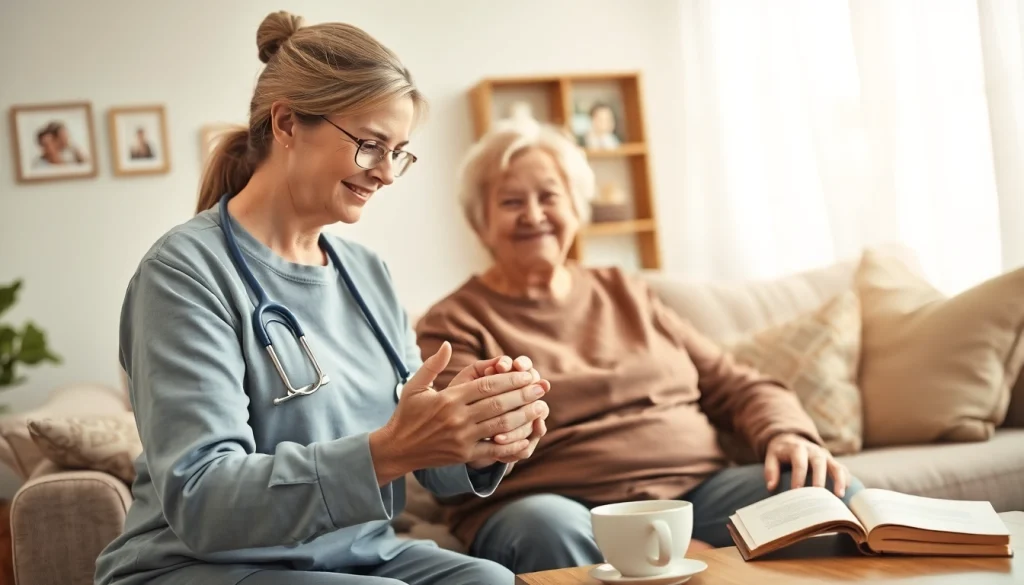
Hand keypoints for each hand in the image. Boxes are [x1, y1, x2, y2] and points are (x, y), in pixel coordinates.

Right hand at [367, 342, 548, 484]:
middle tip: (542, 387)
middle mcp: (457, 418)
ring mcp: (462, 438)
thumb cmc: (407, 414)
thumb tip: (448, 345)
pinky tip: (527, 437)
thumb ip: (433, 365)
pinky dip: (512, 444)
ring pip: (500, 425)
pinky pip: (494, 450)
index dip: (510, 379)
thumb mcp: (415, 386)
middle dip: (523, 395)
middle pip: (498, 404)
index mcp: (448, 399)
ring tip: (540, 408)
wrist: (396, 449)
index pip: (486, 386)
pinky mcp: (464, 455)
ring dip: (524, 416)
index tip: (527, 374)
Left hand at [764, 432, 848, 497]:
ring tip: (839, 495)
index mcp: (797, 448)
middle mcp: (813, 450)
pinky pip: (843, 469)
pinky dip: (846, 479)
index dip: (798, 476)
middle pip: (819, 462)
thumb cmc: (782, 452)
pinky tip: (846, 491)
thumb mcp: (772, 456)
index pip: (799, 462)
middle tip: (818, 494)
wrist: (792, 438)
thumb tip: (771, 487)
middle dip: (819, 478)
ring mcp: (825, 456)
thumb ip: (771, 470)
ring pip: (835, 465)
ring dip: (839, 480)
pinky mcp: (832, 461)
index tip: (796, 491)